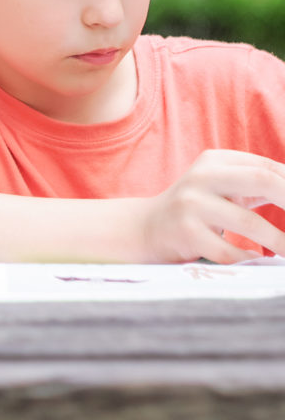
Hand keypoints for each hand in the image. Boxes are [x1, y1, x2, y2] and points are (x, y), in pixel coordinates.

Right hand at [140, 149, 284, 262]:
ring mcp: (191, 204)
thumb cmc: (199, 207)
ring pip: (251, 223)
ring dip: (281, 243)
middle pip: (263, 180)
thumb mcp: (223, 186)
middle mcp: (202, 176)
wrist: (147, 226)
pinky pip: (231, 252)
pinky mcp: (186, 232)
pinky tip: (254, 260)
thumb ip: (259, 183)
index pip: (268, 168)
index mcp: (215, 160)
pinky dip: (249, 259)